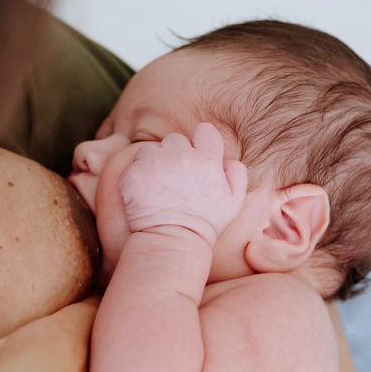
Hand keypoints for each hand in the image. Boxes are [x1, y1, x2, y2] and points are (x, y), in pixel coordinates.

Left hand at [118, 123, 247, 246]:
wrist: (171, 240)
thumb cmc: (204, 222)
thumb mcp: (233, 202)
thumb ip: (237, 173)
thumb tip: (226, 159)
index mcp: (207, 159)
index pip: (205, 131)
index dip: (201, 143)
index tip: (196, 159)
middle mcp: (180, 156)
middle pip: (176, 140)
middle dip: (176, 155)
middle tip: (176, 181)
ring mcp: (154, 163)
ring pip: (152, 150)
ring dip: (155, 163)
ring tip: (161, 188)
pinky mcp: (133, 174)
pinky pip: (134, 164)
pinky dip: (138, 176)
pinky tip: (146, 194)